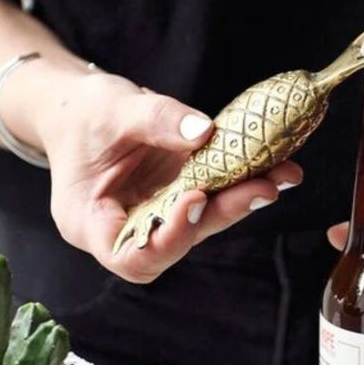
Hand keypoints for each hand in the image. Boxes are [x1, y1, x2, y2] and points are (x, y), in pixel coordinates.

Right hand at [29, 69, 301, 282]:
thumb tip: (205, 132)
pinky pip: (216, 197)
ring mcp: (159, 218)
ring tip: (282, 174)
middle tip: (264, 188)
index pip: (132, 256)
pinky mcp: (182, 200)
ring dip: (245, 198)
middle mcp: (129, 230)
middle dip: (224, 212)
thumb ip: (156, 120)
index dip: (169, 238)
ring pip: (206, 220)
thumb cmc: (80, 113)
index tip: (195, 199)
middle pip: (181, 240)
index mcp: (91, 224)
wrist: (81, 108)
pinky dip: (245, 181)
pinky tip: (278, 166)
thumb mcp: (112, 108)